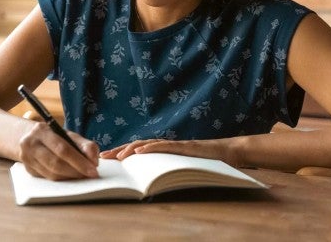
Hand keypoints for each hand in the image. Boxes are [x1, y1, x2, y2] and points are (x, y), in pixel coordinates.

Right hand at [19, 122, 99, 180]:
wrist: (30, 138)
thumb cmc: (54, 136)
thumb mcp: (68, 135)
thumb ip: (85, 145)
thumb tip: (94, 161)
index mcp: (41, 131)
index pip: (62, 149)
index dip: (79, 161)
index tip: (93, 169)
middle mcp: (31, 144)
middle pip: (56, 163)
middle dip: (76, 171)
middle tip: (90, 175)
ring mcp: (27, 159)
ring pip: (52, 174)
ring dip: (70, 177)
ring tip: (82, 175)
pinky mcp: (29, 170)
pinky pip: (48, 179)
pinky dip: (63, 179)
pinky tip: (71, 177)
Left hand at [100, 138, 238, 165]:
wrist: (228, 153)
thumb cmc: (206, 163)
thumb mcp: (182, 169)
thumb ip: (166, 171)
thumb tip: (150, 185)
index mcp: (163, 151)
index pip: (138, 151)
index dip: (121, 154)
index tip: (106, 159)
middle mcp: (166, 146)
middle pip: (137, 147)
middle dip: (119, 152)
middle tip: (103, 158)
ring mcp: (174, 145)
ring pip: (148, 144)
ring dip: (131, 149)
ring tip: (118, 156)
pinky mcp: (184, 146)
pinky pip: (165, 146)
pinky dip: (151, 147)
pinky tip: (140, 151)